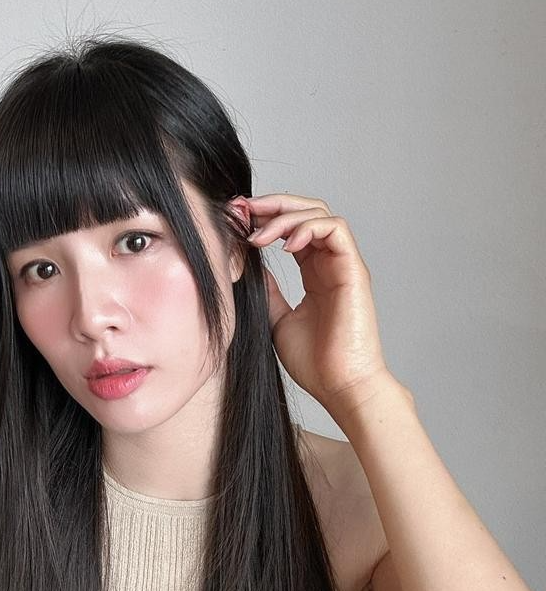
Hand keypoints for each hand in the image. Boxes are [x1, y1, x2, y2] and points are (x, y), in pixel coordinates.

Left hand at [244, 192, 396, 416]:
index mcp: (314, 273)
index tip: (237, 220)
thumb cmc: (315, 362)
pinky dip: (309, 227)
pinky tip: (285, 245)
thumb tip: (248, 265)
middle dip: (273, 205)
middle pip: (307, 211)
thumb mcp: (278, 319)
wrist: (339, 386)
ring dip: (285, 216)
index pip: (293, 229)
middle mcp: (330, 264)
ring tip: (259, 235)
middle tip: (243, 209)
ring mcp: (344, 265)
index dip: (266, 218)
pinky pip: (336, 229)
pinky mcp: (354, 270)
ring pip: (320, 214)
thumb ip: (268, 291)